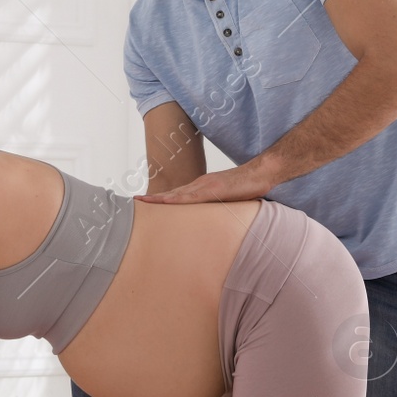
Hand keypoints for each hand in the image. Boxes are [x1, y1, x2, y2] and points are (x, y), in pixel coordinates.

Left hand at [133, 161, 275, 204]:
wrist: (260, 175)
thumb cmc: (247, 189)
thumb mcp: (228, 201)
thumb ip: (218, 208)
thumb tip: (213, 222)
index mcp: (202, 188)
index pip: (178, 195)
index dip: (162, 199)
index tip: (147, 203)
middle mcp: (200, 185)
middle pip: (173, 193)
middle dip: (154, 198)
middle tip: (135, 201)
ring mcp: (205, 185)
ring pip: (177, 194)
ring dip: (159, 199)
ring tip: (142, 202)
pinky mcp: (212, 189)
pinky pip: (191, 196)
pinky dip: (176, 199)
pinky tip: (164, 202)